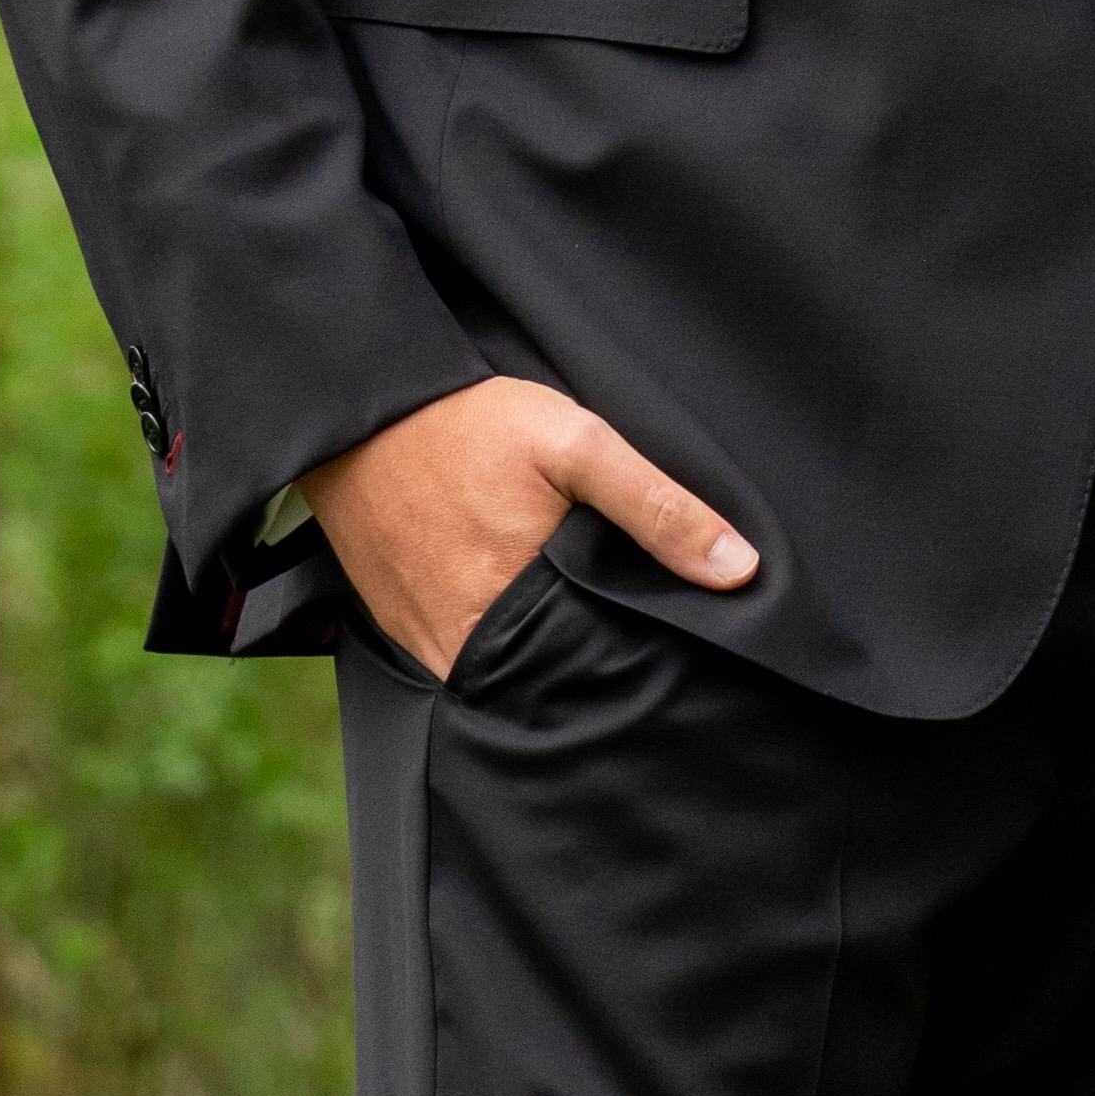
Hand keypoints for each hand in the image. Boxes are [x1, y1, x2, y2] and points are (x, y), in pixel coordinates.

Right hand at [300, 378, 757, 678]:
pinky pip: (464, 658)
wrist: (358, 411)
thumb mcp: (576, 443)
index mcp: (519, 611)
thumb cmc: (468, 425)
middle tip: (627, 634)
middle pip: (552, 684)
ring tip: (579, 621)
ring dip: (544, 658)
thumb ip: (656, 507)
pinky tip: (519, 604)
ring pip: (508, 677)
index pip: (599, 674)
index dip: (637, 666)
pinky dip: (497, 643)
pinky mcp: (401, 629)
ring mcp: (428, 644)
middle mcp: (468, 647)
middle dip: (592, 667)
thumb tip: (736, 570)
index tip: (671, 653)